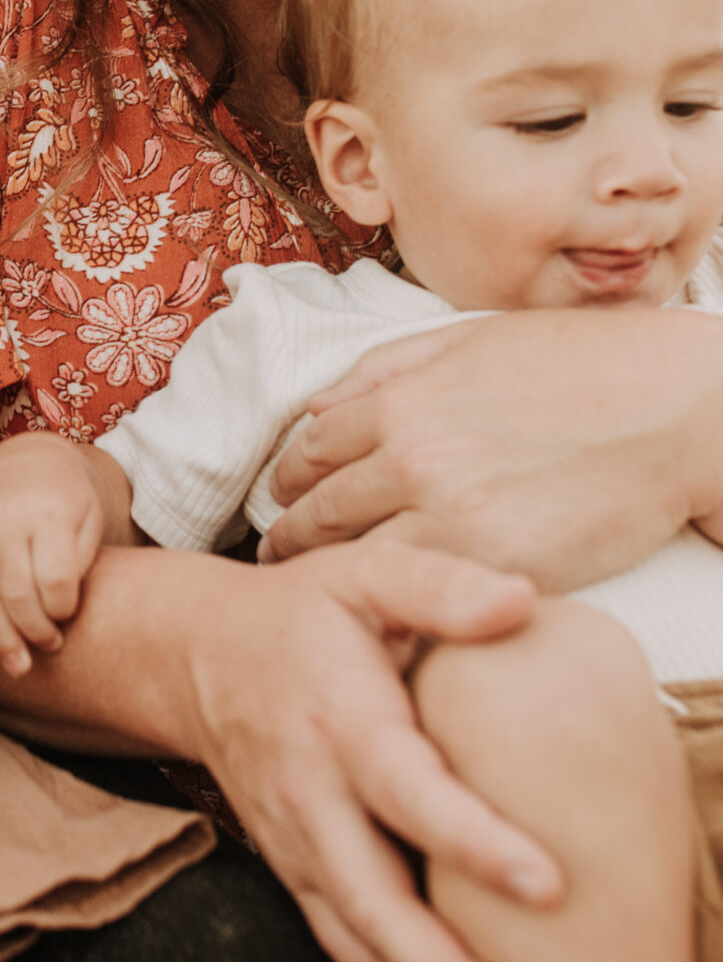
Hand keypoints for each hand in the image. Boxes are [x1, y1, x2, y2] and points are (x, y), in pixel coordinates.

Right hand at [0, 434, 106, 672]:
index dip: (63, 608)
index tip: (69, 615)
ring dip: (1, 636)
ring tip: (17, 667)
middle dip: (36, 630)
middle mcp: (4, 521)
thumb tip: (57, 610)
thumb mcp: (89, 518)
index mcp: (46, 514)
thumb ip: (78, 561)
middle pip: (17, 593)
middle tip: (51, 647)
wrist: (25, 456)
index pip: (54, 580)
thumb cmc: (66, 497)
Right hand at [160, 536, 557, 961]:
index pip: (406, 791)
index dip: (472, 842)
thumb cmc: (299, 615)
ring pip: (353, 935)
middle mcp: (309, 791)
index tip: (546, 883)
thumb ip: (441, 586)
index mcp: (339, 718)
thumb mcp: (362, 574)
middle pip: (372, 898)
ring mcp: (293, 838)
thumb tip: (523, 602)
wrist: (195, 656)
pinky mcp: (291, 865)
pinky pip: (338, 938)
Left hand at [261, 310, 717, 585]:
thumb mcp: (475, 341)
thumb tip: (317, 403)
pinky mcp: (495, 568)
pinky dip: (393, 610)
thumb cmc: (588, 365)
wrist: (680, 409)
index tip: (286, 500)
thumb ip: (388, 368)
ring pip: (355, 564)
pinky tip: (384, 620)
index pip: (310, 450)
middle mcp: (413, 460)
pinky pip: (417, 599)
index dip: (292, 479)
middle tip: (281, 561)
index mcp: (403, 401)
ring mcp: (452, 519)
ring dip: (331, 582)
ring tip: (322, 602)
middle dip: (292, 538)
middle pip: (318, 514)